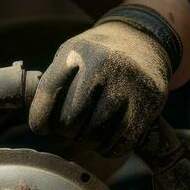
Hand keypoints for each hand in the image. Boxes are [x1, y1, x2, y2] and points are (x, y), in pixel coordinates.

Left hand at [29, 4, 179, 158]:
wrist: (144, 40)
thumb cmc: (99, 54)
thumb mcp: (73, 52)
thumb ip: (54, 80)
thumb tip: (41, 123)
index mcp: (80, 52)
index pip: (48, 92)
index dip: (39, 118)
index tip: (42, 127)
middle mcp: (106, 66)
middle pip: (70, 120)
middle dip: (65, 130)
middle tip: (70, 128)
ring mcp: (130, 86)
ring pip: (95, 135)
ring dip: (86, 142)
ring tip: (86, 134)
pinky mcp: (149, 104)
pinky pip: (122, 143)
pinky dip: (108, 149)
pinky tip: (104, 141)